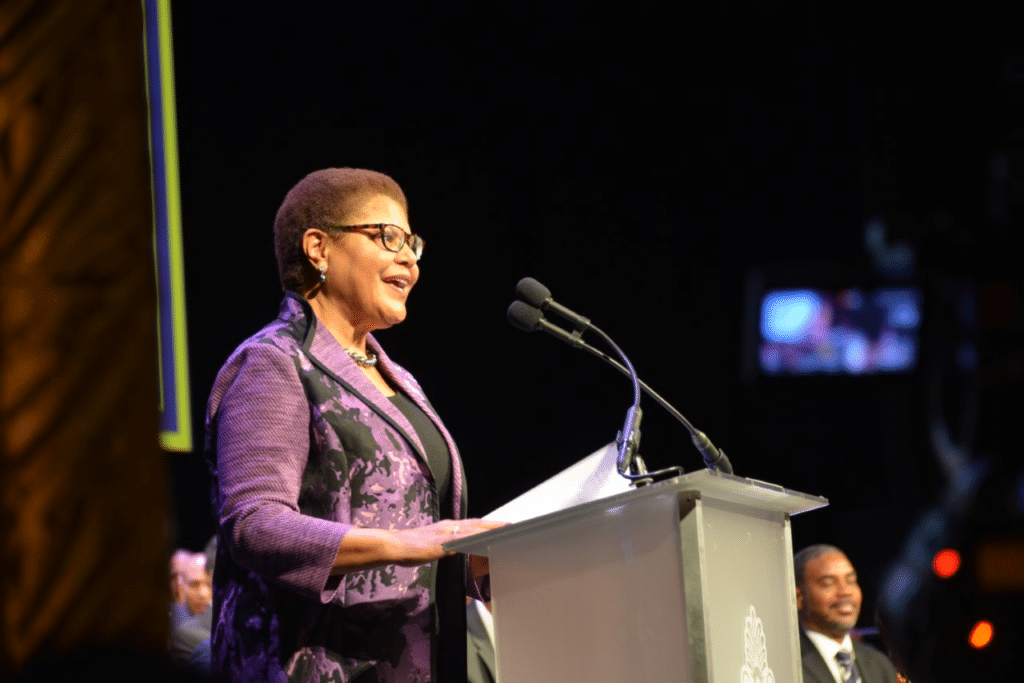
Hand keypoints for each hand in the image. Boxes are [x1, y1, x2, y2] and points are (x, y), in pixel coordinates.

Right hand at [333, 519, 505, 573]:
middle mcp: (450, 526)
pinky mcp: (444, 542)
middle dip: (496, 524)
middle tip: (514, 525)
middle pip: (478, 524)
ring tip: (507, 531)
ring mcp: (448, 533)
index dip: (488, 525)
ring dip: (491, 529)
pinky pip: (465, 540)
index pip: (473, 525)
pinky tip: (488, 541)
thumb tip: (453, 550)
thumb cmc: (410, 548)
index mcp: (448, 527)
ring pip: (475, 529)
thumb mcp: (432, 546)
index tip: (503, 526)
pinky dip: (478, 539)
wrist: (394, 545)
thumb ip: (444, 546)